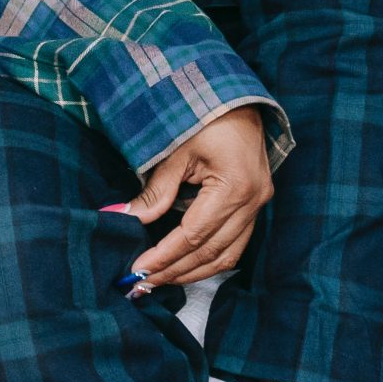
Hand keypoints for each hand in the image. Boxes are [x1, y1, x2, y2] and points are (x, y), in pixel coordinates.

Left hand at [115, 105, 271, 292]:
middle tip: (144, 283)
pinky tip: (186, 265)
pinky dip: (210, 259)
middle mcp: (253, 202)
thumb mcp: (175, 150)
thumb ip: (154, 191)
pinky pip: (235, 244)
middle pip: (212, 253)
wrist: (236, 98)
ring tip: (161, 279)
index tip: (138, 269)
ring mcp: (259, 206)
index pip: (194, 235)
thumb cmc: (203, 117)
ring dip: (193, 272)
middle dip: (176, 271)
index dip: (164, 256)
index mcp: (234, 187)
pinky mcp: (256, 205)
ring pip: (227, 256)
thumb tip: (123, 218)